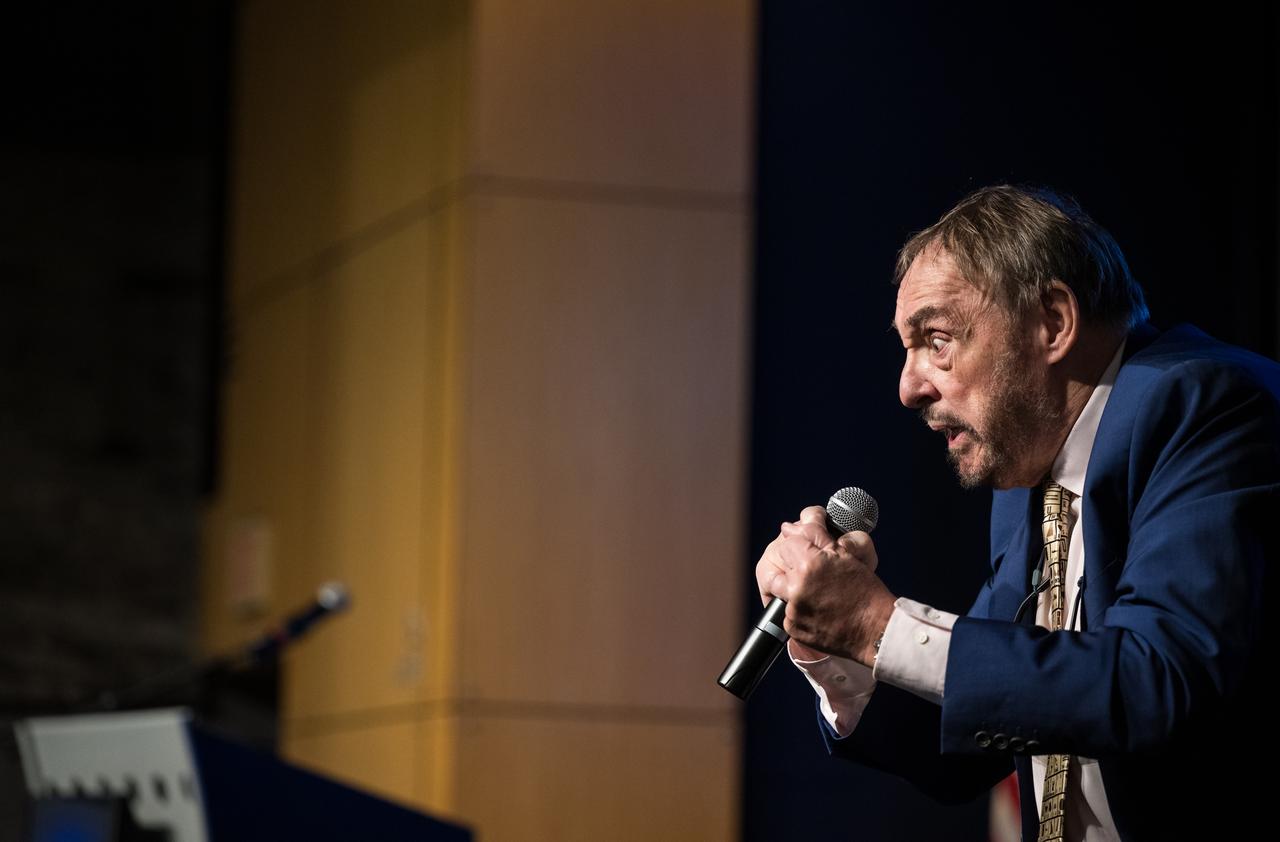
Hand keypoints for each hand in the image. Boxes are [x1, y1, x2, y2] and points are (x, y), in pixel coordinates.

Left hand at [755, 506, 896, 665]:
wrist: (875, 630)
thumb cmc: (865, 590)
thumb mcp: (844, 555)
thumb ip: (813, 535)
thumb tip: (788, 527)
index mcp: (809, 563)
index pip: (787, 543)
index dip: (798, 546)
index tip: (807, 552)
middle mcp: (797, 587)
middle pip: (777, 564)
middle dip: (792, 566)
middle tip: (811, 574)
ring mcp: (793, 610)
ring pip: (780, 589)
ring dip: (793, 588)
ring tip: (816, 592)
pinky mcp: (792, 627)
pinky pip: (787, 612)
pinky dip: (798, 609)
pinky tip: (817, 609)